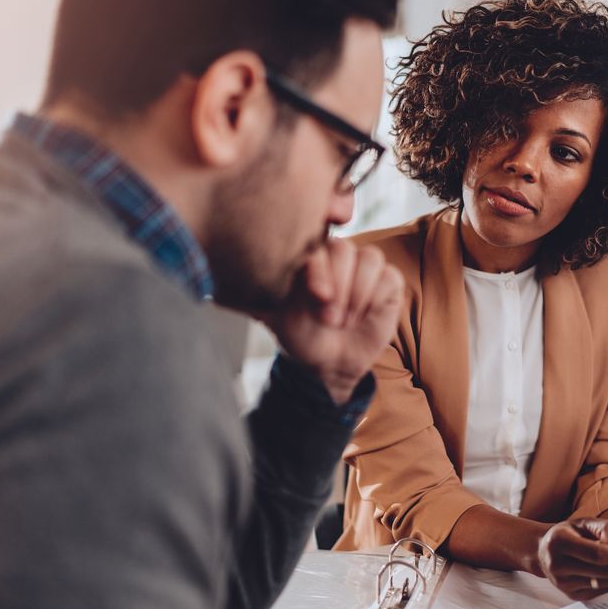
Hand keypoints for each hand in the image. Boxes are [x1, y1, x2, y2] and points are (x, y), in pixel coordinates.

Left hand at [260, 239, 402, 404]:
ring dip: (357, 296)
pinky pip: (389, 277)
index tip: (319, 296)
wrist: (327, 363)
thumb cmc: (299, 333)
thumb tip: (218, 287)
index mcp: (310, 255)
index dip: (320, 269)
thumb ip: (255, 291)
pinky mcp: (388, 282)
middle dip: (339, 289)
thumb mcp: (271, 312)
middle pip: (345, 250)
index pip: (317, 245)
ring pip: (370, 259)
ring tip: (344, 321)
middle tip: (329, 319)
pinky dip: (375, 299)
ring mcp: (365, 266)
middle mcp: (338, 255)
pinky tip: (363, 317)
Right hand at [537, 518, 607, 600]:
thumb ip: (607, 528)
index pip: (598, 553)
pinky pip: (601, 590)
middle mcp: (558, 565)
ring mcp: (563, 584)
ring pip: (605, 582)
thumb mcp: (586, 521)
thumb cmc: (570, 532)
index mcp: (560, 542)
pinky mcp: (571, 595)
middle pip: (604, 571)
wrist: (544, 550)